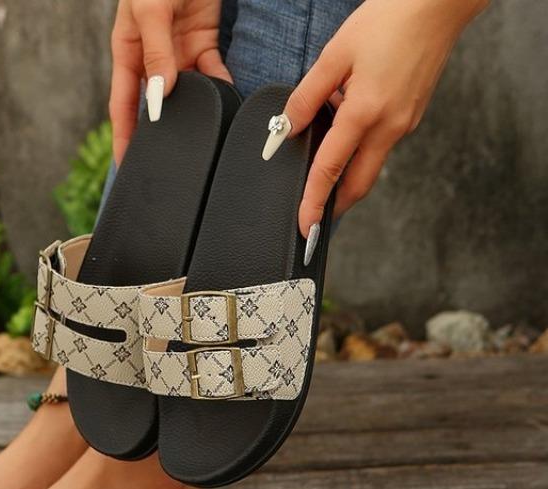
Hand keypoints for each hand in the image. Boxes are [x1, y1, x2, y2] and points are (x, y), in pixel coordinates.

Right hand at [109, 0, 231, 163]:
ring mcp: (177, 51)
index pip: (123, 106)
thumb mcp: (150, 11)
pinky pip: (212, 72)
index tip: (127, 166)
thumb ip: (155, 54)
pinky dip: (220, 86)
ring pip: (187, 93)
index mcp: (128, 52)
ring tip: (201, 137)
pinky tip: (225, 102)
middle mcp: (151, 57)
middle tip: (168, 164)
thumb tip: (160, 98)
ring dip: (195, 112)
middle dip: (161, 133)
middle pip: (156, 105)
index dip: (124, 137)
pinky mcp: (203, 41)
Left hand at [280, 0, 487, 236]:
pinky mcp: (411, 117)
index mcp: (365, 112)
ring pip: (369, 167)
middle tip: (313, 218)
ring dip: (345, 176)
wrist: (439, 3)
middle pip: (357, 184)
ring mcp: (404, 124)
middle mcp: (389, 126)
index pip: (330, 170)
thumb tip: (287, 129)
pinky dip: (359, 152)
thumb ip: (307, 96)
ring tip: (322, 170)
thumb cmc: (389, 20)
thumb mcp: (336, 54)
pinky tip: (345, 133)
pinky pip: (380, 146)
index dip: (313, 201)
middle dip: (334, 205)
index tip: (305, 227)